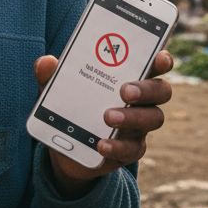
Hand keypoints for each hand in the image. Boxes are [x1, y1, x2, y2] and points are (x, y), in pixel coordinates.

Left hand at [34, 50, 173, 199]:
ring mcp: (139, 125)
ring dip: (132, 118)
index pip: (154, 65)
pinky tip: (101, 144)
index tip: (160, 58)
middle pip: (160, 91)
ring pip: (152, 119)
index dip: (162, 60)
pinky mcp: (129, 149)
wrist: (66, 144)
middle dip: (146, 89)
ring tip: (108, 117)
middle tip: (124, 91)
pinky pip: (132, 149)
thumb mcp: (56, 89)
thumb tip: (46, 62)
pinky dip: (117, 146)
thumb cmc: (70, 104)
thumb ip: (52, 75)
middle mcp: (141, 100)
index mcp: (129, 76)